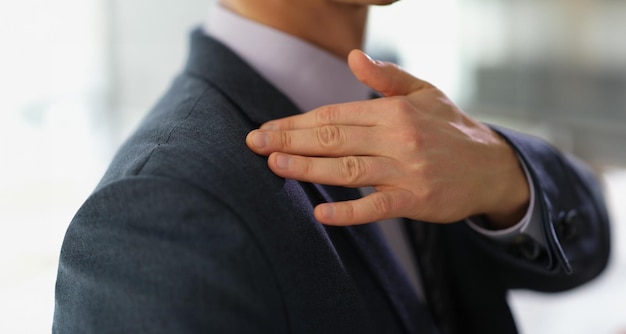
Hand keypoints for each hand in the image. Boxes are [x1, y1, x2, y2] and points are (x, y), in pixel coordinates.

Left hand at [246, 50, 528, 226]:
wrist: (492, 166)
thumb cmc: (450, 128)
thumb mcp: (425, 92)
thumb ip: (387, 78)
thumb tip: (353, 57)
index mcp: (393, 111)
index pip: (334, 114)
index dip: (298, 121)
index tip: (267, 128)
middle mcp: (397, 138)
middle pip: (333, 138)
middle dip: (290, 141)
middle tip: (255, 145)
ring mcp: (406, 171)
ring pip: (348, 169)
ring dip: (308, 168)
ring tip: (275, 166)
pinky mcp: (415, 200)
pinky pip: (376, 207)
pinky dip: (348, 211)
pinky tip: (321, 213)